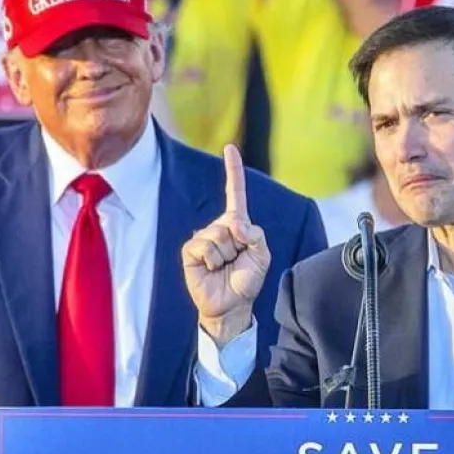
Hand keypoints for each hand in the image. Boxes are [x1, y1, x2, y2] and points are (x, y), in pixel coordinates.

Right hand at [182, 145, 270, 345]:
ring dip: (225, 255)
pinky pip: (203, 246)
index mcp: (238, 224)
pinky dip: (212, 259)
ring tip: (224, 267)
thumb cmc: (247, 280)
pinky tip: (211, 269)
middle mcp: (219, 227)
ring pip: (218, 235)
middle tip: (236, 261)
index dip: (233, 170)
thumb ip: (256, 235)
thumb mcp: (262, 256)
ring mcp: (203, 238)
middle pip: (231, 221)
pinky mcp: (190, 251)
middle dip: (239, 244)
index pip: (235, 193)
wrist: (231, 305)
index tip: (229, 147)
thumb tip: (236, 224)